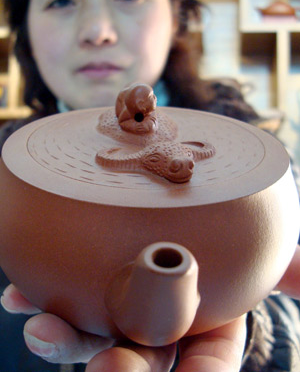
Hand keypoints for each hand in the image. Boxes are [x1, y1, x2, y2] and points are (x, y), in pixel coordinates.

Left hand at [1, 245, 299, 370]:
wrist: (193, 204)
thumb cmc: (235, 232)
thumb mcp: (268, 249)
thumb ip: (290, 268)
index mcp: (206, 325)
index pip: (204, 369)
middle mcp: (160, 322)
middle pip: (138, 358)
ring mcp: (121, 302)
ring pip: (91, 330)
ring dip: (63, 337)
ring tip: (39, 329)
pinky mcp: (90, 278)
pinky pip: (61, 293)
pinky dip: (36, 295)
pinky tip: (17, 293)